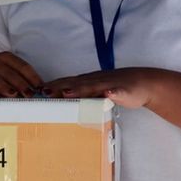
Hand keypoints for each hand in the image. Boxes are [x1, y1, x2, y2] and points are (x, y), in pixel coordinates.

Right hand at [0, 52, 43, 97]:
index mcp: (4, 58)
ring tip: (13, 94)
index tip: (40, 88)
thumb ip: (19, 81)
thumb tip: (38, 92)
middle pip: (9, 73)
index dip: (32, 77)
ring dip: (4, 86)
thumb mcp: (5, 75)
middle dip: (20, 84)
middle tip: (29, 94)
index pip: (22, 66)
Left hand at [42, 67, 160, 107]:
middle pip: (75, 83)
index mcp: (87, 82)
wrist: (144, 83)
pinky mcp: (124, 90)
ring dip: (80, 89)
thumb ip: (81, 95)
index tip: (36, 91)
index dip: (52, 86)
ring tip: (67, 93)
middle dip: (60, 87)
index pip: (67, 83)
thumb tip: (60, 100)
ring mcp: (110, 84)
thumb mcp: (96, 92)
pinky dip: (113, 92)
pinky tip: (108, 94)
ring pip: (93, 86)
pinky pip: (118, 91)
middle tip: (44, 92)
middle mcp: (95, 80)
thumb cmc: (116, 88)